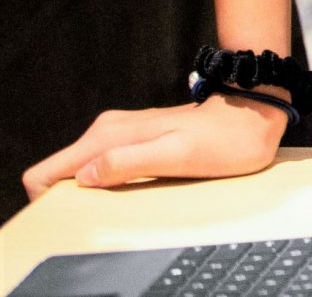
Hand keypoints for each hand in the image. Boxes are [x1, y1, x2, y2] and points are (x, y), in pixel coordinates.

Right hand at [22, 90, 287, 200]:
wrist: (253, 113)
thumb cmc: (223, 138)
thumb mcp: (178, 155)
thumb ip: (130, 163)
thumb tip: (85, 175)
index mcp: (108, 136)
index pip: (45, 172)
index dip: (47, 198)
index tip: (74, 212)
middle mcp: (106, 131)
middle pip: (59, 174)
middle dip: (69, 198)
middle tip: (109, 208)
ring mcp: (119, 134)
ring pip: (79, 171)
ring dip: (91, 192)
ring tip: (127, 199)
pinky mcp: (133, 140)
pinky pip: (101, 167)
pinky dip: (108, 183)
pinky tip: (135, 189)